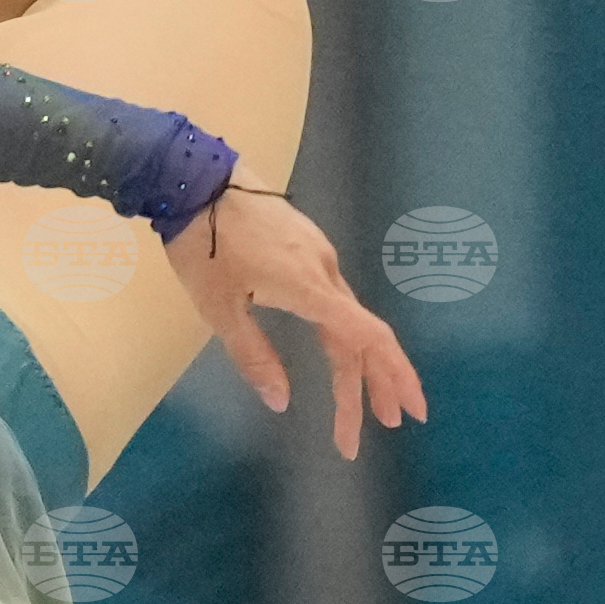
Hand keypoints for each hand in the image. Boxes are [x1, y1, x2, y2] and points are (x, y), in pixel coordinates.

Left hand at [163, 159, 427, 460]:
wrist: (196, 178)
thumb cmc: (203, 246)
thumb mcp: (218, 310)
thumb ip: (253, 356)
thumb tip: (282, 401)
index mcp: (309, 288)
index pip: (366, 338)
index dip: (392, 377)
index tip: (408, 412)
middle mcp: (325, 271)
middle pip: (361, 336)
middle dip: (376, 384)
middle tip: (388, 425)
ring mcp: (318, 254)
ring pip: (348, 317)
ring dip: (358, 362)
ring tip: (361, 402)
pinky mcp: (305, 244)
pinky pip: (335, 297)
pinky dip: (344, 333)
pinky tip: (339, 349)